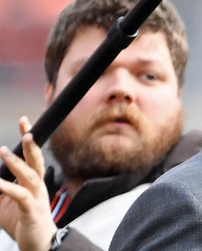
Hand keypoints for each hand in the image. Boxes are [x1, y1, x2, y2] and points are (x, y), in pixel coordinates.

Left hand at [0, 117, 57, 250]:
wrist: (40, 245)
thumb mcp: (4, 203)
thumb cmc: (24, 223)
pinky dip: (8, 187)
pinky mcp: (32, 210)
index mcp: (32, 182)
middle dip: (30, 143)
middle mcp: (37, 186)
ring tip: (4, 150)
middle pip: (35, 160)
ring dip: (17, 162)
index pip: (31, 156)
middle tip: (25, 127)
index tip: (24, 121)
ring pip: (29, 175)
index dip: (28, 139)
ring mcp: (37, 198)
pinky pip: (20, 196)